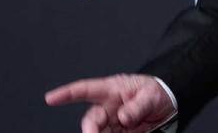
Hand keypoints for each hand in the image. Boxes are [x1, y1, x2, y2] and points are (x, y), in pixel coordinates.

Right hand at [45, 73, 174, 132]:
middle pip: (91, 119)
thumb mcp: (150, 94)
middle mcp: (107, 107)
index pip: (85, 89)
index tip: (51, 98)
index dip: (67, 93)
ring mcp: (111, 122)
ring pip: (97, 131)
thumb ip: (137, 105)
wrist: (167, 104)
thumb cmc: (155, 92)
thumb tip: (123, 117)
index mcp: (112, 90)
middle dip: (90, 130)